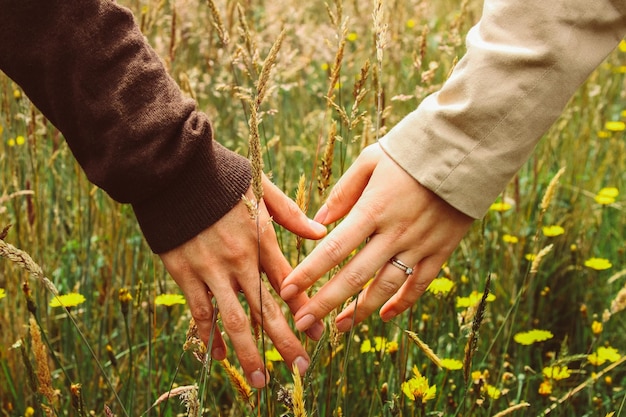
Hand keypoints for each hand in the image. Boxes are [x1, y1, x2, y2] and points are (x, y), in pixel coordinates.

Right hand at [159, 175, 325, 387]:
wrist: (173, 169)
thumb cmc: (221, 175)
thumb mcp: (262, 186)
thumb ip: (290, 213)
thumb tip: (321, 232)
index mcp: (260, 238)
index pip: (288, 283)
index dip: (304, 310)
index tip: (317, 335)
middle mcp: (239, 260)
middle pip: (266, 309)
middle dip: (284, 342)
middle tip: (300, 369)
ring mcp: (210, 269)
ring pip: (234, 319)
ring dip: (248, 352)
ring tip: (260, 381)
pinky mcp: (183, 272)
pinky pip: (199, 311)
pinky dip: (209, 335)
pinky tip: (218, 355)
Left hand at [280, 143, 473, 332]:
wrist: (466, 149)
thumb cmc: (411, 151)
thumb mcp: (372, 160)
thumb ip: (344, 191)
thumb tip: (319, 221)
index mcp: (373, 209)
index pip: (333, 248)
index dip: (309, 273)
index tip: (287, 290)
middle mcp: (395, 232)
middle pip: (354, 276)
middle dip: (325, 303)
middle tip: (302, 322)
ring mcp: (420, 244)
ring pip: (386, 287)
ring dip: (360, 310)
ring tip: (338, 327)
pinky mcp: (441, 250)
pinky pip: (420, 284)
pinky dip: (402, 303)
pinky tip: (383, 316)